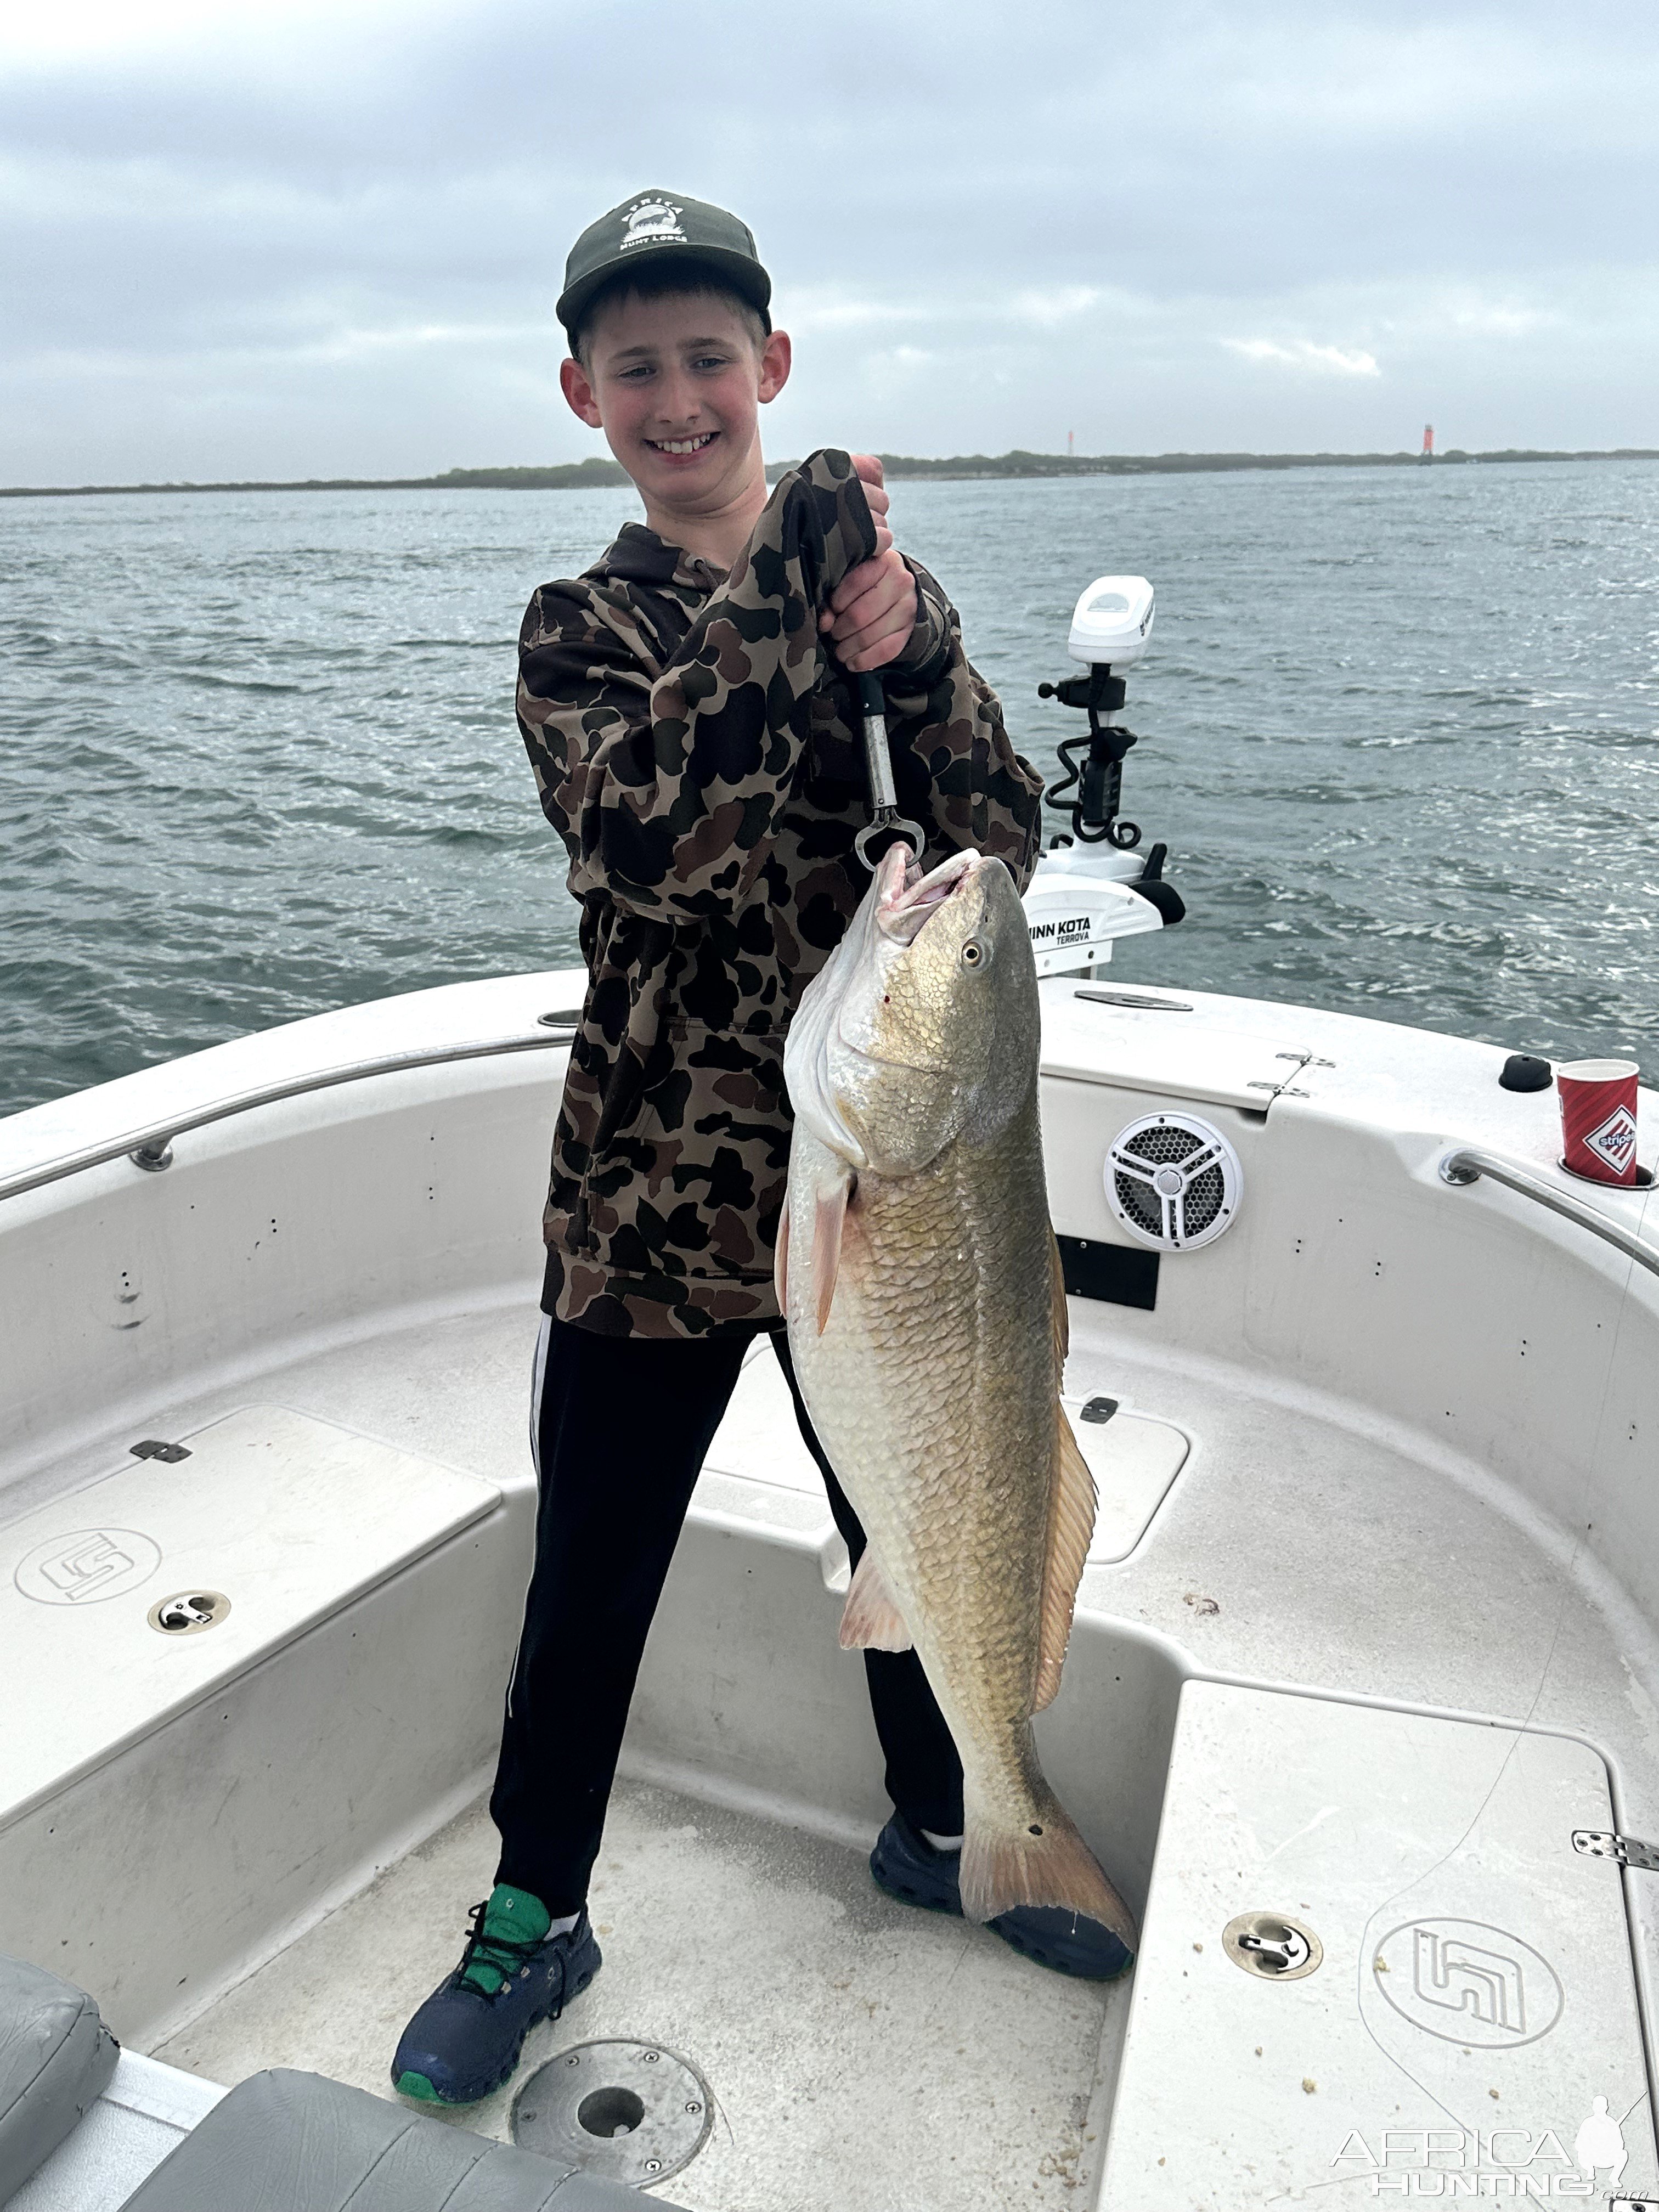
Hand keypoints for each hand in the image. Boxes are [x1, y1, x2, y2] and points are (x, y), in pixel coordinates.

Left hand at [822, 456, 916, 670]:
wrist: (889, 593)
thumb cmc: (852, 574)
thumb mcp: (844, 553)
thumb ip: (833, 540)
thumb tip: (818, 520)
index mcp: (880, 557)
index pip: (853, 583)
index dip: (834, 603)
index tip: (823, 612)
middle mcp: (899, 577)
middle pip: (861, 614)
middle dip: (839, 629)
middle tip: (827, 632)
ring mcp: (907, 603)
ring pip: (873, 633)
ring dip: (849, 647)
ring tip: (836, 649)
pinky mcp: (911, 627)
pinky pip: (888, 649)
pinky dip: (866, 659)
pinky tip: (851, 661)